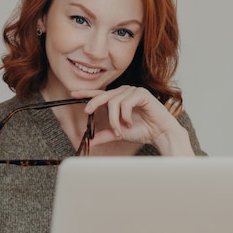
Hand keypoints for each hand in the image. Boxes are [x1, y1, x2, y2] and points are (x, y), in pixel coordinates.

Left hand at [71, 86, 194, 155]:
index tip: (73, 94)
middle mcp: (125, 92)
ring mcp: (133, 91)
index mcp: (119, 98)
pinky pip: (126, 103)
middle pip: (104, 95)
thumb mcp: (119, 133)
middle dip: (94, 104)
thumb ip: (105, 135)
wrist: (160, 133)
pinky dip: (125, 116)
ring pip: (114, 101)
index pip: (101, 94)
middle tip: (87, 111)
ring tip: (120, 130)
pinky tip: (130, 123)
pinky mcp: (141, 93)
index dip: (87, 93)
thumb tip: (90, 141)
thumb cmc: (143, 130)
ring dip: (114, 119)